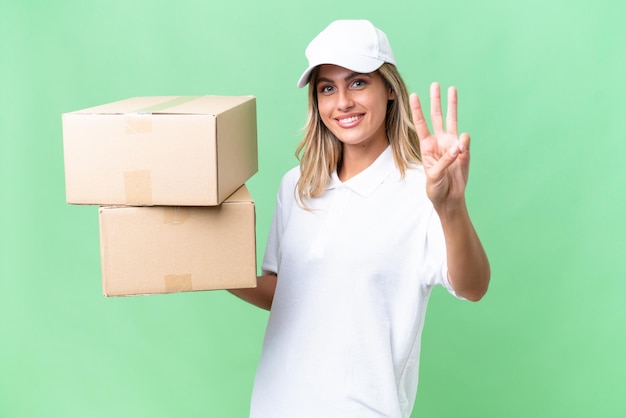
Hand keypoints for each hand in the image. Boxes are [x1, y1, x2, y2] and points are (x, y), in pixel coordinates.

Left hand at [410, 82, 470, 210]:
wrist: (449, 198)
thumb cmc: (436, 188)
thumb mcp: (434, 176)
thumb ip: (446, 160)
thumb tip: (459, 145)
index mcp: (426, 146)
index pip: (421, 125)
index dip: (417, 110)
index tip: (413, 95)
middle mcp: (439, 141)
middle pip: (437, 116)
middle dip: (436, 100)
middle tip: (435, 84)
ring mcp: (452, 144)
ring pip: (453, 120)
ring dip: (452, 105)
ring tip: (452, 89)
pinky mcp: (464, 151)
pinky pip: (465, 142)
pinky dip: (464, 144)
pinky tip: (461, 149)